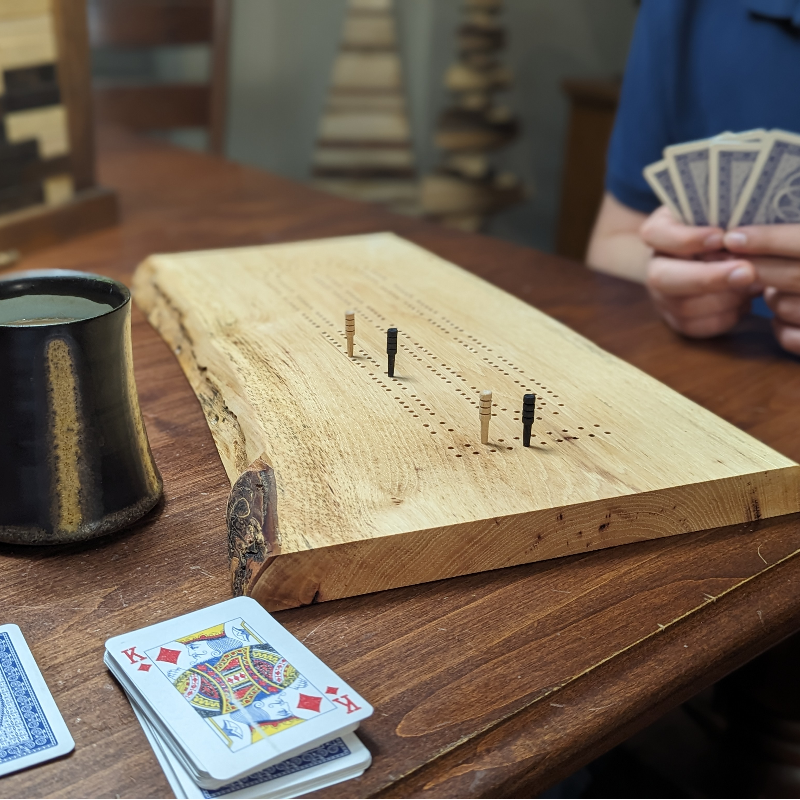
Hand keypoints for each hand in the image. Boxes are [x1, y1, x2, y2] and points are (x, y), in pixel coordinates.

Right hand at [640, 206, 760, 337]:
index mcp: (659, 232)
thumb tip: (741, 240)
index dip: (685, 239)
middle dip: (707, 278)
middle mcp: (654, 265)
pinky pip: (695, 327)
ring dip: (725, 298)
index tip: (721, 236)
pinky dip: (725, 317)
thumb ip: (724, 221)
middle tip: (747, 272)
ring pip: (683, 307)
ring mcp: (661, 296)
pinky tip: (743, 302)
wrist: (715, 253)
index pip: (655, 234)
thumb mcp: (719, 212)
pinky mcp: (675, 319)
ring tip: (753, 286)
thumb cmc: (721, 227)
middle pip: (663, 278)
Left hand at [723, 225, 799, 354]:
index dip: (768, 239)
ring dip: (771, 298)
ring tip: (774, 288)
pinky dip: (780, 328)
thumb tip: (748, 233)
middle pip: (791, 276)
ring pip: (785, 306)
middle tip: (730, 260)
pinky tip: (783, 318)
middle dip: (756, 268)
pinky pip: (790, 338)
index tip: (733, 237)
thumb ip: (795, 240)